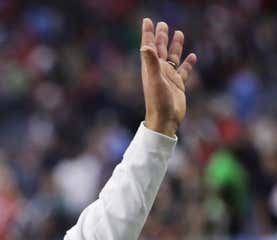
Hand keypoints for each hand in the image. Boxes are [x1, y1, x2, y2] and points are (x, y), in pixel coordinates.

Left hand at [140, 18, 196, 136]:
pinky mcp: (178, 85)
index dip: (148, 33)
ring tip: (179, 32)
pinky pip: (184, 71)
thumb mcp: (154, 80)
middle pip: (161, 49)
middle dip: (161, 36)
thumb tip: (145, 46)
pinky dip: (188, 63)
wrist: (165, 120)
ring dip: (175, 45)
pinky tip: (193, 56)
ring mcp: (169, 77)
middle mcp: (159, 71)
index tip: (147, 20)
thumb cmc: (158, 102)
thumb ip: (151, 62)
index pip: (149, 46)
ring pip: (173, 57)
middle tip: (162, 23)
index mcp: (151, 68)